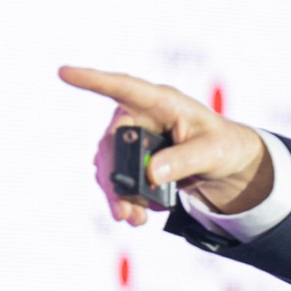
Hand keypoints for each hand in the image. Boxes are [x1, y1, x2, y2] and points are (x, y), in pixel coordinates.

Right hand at [59, 66, 272, 226]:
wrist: (225, 165)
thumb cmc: (223, 146)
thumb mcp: (214, 152)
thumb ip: (185, 159)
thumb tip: (152, 173)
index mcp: (162, 101)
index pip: (125, 87)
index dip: (94, 79)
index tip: (65, 71)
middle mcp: (140, 115)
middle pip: (112, 142)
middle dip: (114, 177)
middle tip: (124, 210)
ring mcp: (132, 137)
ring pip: (109, 164)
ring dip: (116, 194)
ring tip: (132, 218)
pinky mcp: (131, 159)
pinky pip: (116, 178)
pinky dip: (123, 198)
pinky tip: (137, 213)